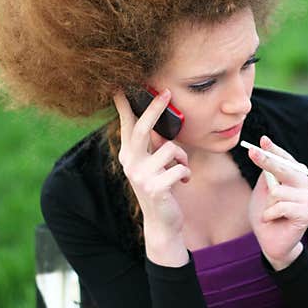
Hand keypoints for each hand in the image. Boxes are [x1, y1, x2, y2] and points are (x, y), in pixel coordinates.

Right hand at [113, 89, 189, 265]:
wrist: (162, 222)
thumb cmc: (161, 187)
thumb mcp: (154, 164)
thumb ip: (153, 145)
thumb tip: (158, 121)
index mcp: (129, 155)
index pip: (126, 125)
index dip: (124, 105)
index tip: (121, 85)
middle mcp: (130, 163)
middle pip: (142, 129)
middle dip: (155, 108)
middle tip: (167, 92)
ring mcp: (141, 177)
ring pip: (171, 149)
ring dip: (183, 158)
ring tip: (181, 169)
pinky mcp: (155, 188)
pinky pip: (180, 168)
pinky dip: (186, 173)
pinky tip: (182, 183)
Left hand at [247, 136, 307, 270]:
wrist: (271, 242)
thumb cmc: (266, 215)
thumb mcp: (262, 191)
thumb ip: (266, 175)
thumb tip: (263, 152)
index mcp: (296, 177)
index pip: (285, 159)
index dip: (274, 149)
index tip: (262, 140)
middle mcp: (306, 184)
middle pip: (285, 169)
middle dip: (267, 161)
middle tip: (253, 153)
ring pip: (278, 192)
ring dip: (267, 205)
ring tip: (270, 214)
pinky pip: (282, 207)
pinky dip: (270, 214)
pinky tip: (273, 220)